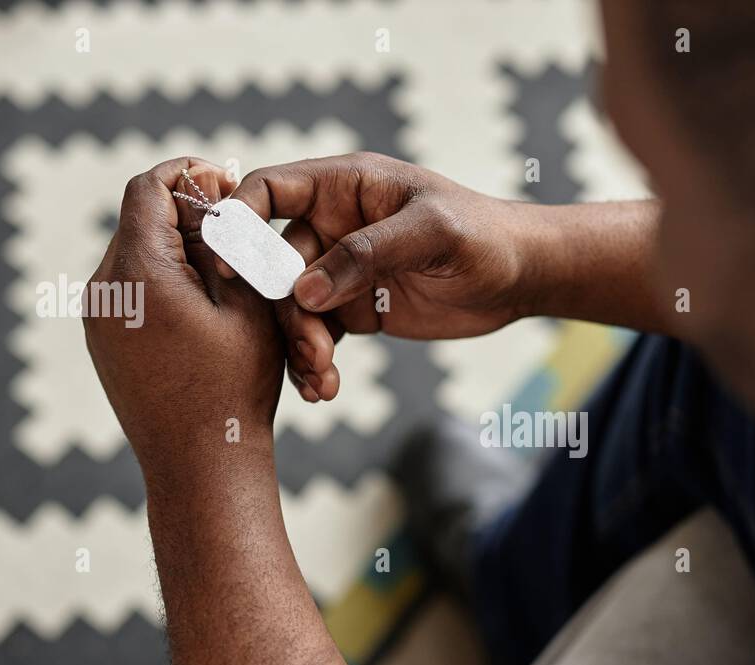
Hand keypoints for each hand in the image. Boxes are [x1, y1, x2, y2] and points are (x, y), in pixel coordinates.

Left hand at [83, 158, 284, 478]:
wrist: (201, 465)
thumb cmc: (234, 387)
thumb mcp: (247, 302)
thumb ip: (224, 243)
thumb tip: (207, 200)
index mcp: (138, 270)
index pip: (149, 187)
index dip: (189, 175)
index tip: (227, 184)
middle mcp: (103, 289)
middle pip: (139, 220)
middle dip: (188, 217)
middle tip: (238, 235)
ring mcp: (97, 320)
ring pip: (136, 257)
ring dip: (179, 254)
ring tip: (228, 278)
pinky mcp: (103, 344)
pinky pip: (131, 293)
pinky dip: (166, 285)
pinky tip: (207, 312)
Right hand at [226, 152, 531, 402]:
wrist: (520, 276)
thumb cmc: (484, 235)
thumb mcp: (432, 234)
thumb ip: (367, 254)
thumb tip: (304, 292)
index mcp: (344, 186)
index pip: (269, 190)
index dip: (240, 223)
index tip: (234, 271)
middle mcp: (333, 224)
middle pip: (275, 265)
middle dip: (285, 312)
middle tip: (314, 353)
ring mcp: (340, 270)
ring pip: (292, 308)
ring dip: (298, 346)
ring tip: (322, 380)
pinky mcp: (354, 308)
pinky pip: (316, 335)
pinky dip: (312, 363)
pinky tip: (322, 388)